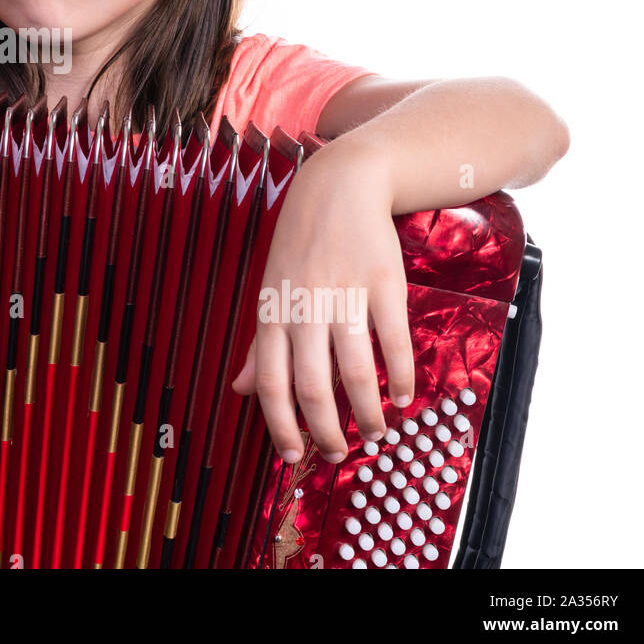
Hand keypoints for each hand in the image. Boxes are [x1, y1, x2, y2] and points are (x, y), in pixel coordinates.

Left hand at [231, 141, 414, 462]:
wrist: (338, 186)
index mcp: (272, 312)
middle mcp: (304, 306)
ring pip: (356, 371)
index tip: (293, 456)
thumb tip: (241, 391)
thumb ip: (260, 346)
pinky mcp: (383, 283)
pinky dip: (401, 377)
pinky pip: (393, 341)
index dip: (281, 426)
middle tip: (338, 454)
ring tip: (374, 432)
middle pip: (313, 386)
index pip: (271, 383)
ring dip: (367, 413)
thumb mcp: (269, 291)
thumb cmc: (300, 244)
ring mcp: (344, 294)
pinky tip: (403, 397)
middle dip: (326, 432)